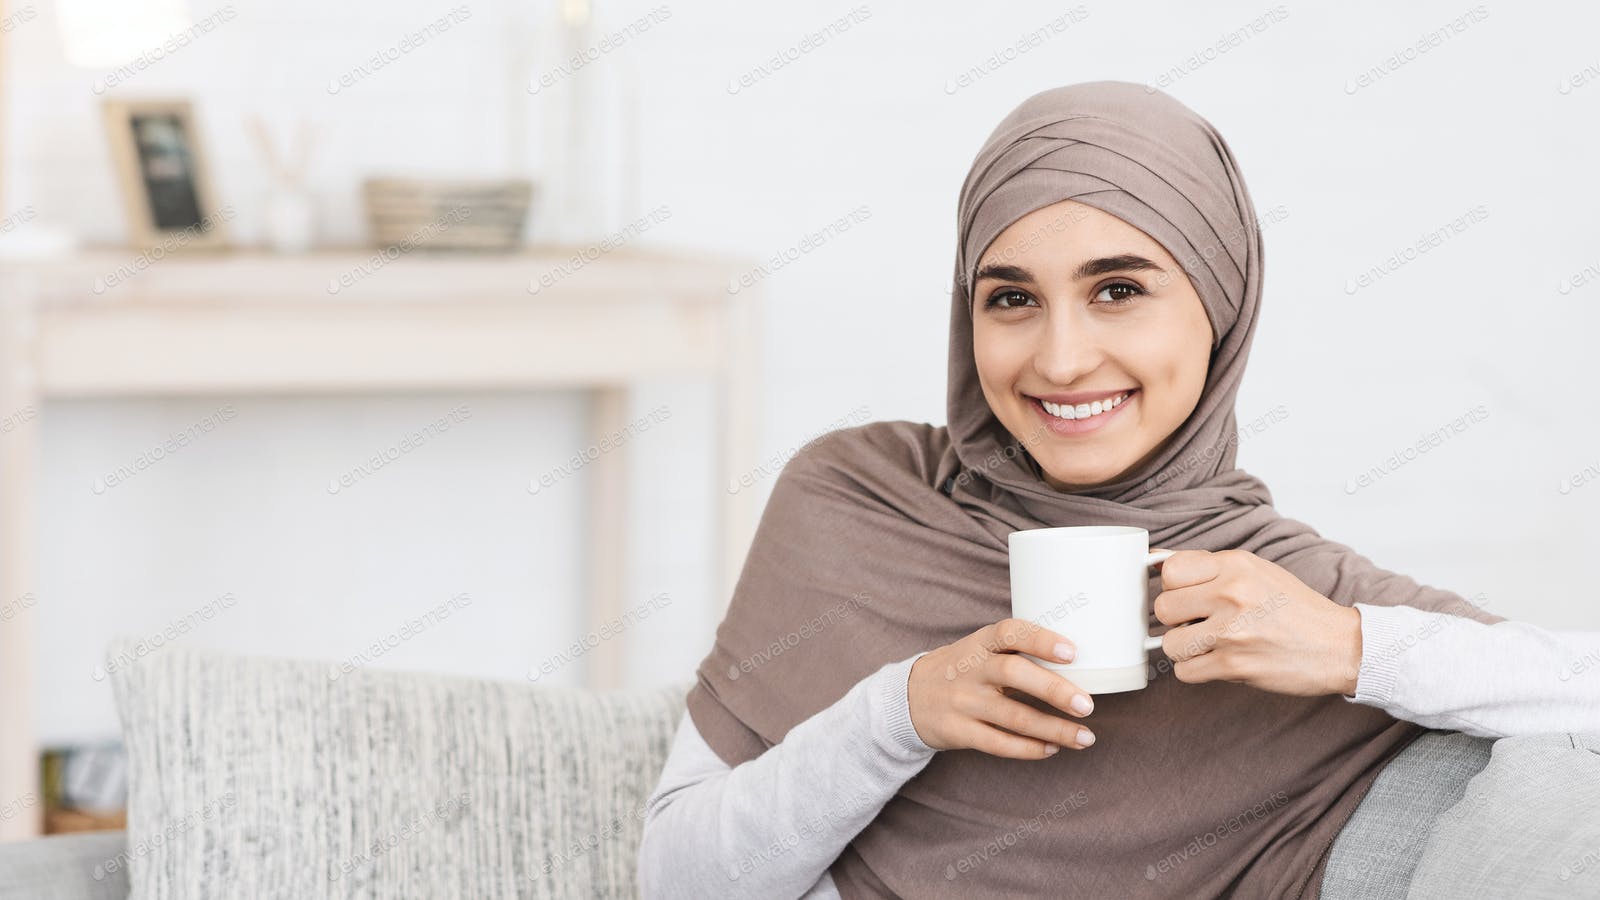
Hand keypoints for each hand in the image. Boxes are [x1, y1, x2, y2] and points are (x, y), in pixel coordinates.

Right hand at [907, 618, 1097, 758]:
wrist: (910, 697)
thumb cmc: (964, 670)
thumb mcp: (981, 650)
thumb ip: (1018, 652)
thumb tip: (1082, 664)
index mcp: (981, 643)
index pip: (1009, 633)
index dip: (1041, 640)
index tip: (1071, 652)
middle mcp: (971, 670)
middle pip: (1014, 674)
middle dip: (1054, 690)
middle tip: (1087, 705)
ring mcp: (963, 702)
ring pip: (1013, 717)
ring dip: (1054, 729)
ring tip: (1085, 737)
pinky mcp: (958, 731)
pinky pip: (998, 744)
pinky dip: (1029, 749)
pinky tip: (1052, 748)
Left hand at [1152, 548, 1362, 696]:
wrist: (1340, 646)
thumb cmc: (1297, 609)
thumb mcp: (1257, 571)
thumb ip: (1210, 567)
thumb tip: (1156, 559)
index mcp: (1235, 565)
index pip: (1170, 570)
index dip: (1173, 587)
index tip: (1186, 597)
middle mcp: (1231, 593)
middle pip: (1163, 608)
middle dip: (1176, 620)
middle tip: (1197, 624)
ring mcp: (1231, 630)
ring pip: (1169, 643)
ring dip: (1185, 649)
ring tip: (1209, 645)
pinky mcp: (1234, 665)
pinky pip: (1185, 672)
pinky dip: (1195, 671)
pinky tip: (1216, 663)